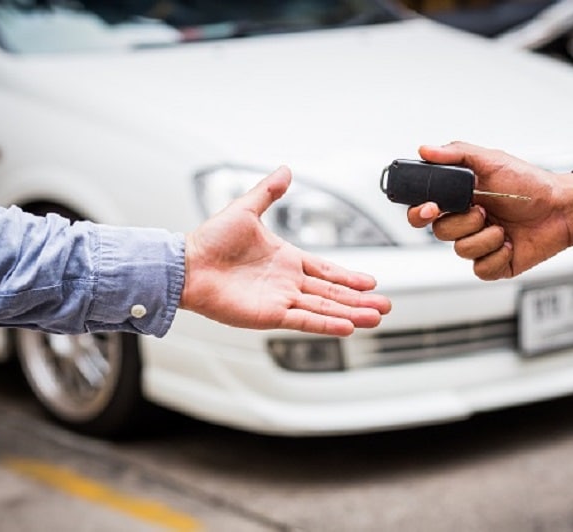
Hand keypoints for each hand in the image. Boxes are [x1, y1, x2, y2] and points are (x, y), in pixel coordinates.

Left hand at [181, 166, 390, 335]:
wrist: (187, 264)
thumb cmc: (210, 239)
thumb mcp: (245, 209)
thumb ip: (269, 192)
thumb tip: (285, 169)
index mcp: (286, 259)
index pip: (326, 270)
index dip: (349, 277)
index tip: (371, 282)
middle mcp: (287, 282)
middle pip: (332, 293)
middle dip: (359, 300)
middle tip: (384, 305)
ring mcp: (280, 299)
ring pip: (324, 308)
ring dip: (350, 313)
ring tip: (375, 317)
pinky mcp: (270, 314)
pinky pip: (304, 320)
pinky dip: (326, 324)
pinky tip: (348, 327)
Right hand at [407, 142, 572, 279]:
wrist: (561, 209)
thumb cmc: (530, 184)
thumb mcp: (492, 160)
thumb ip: (456, 153)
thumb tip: (426, 150)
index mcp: (460, 199)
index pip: (424, 210)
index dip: (420, 213)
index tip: (432, 208)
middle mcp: (466, 222)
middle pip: (440, 232)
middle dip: (463, 222)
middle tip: (483, 211)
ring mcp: (480, 244)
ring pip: (461, 250)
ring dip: (486, 237)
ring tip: (504, 227)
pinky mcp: (495, 263)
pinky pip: (481, 268)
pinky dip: (498, 255)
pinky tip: (511, 243)